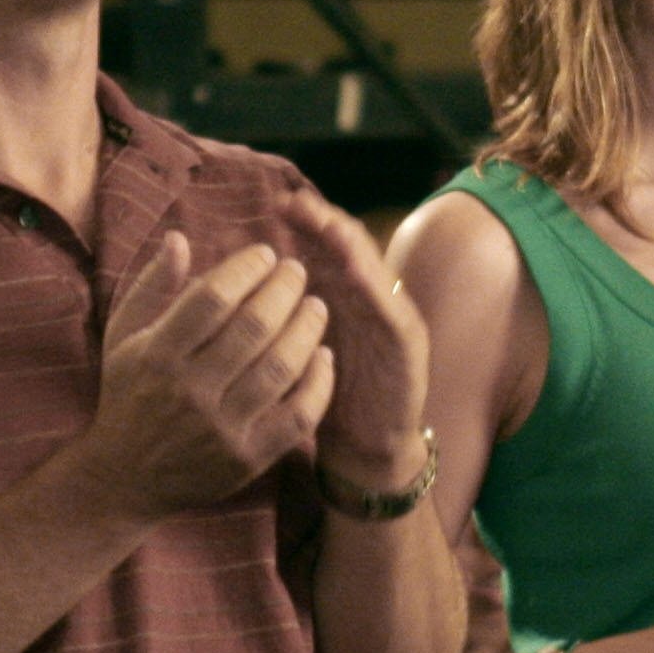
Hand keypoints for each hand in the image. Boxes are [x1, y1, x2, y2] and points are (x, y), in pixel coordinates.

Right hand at [76, 232, 335, 519]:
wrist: (125, 478)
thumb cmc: (129, 393)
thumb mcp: (123, 337)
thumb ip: (151, 287)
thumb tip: (179, 237)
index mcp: (157, 355)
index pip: (212, 299)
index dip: (246, 269)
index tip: (265, 254)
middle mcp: (189, 391)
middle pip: (254, 328)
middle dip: (284, 290)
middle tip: (298, 272)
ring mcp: (221, 428)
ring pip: (281, 368)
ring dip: (307, 329)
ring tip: (316, 307)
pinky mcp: (247, 458)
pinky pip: (298, 415)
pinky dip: (318, 382)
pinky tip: (324, 356)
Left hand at [286, 193, 431, 494]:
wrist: (364, 449)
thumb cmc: (323, 397)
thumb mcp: (295, 347)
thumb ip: (282, 309)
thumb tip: (244, 272)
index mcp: (342, 298)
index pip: (325, 249)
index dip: (306, 224)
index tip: (276, 204)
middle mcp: (370, 301)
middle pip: (350, 250)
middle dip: (326, 223)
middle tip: (298, 202)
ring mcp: (393, 320)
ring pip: (374, 272)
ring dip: (352, 247)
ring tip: (328, 224)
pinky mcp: (408, 348)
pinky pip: (392, 312)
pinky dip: (376, 288)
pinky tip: (357, 271)